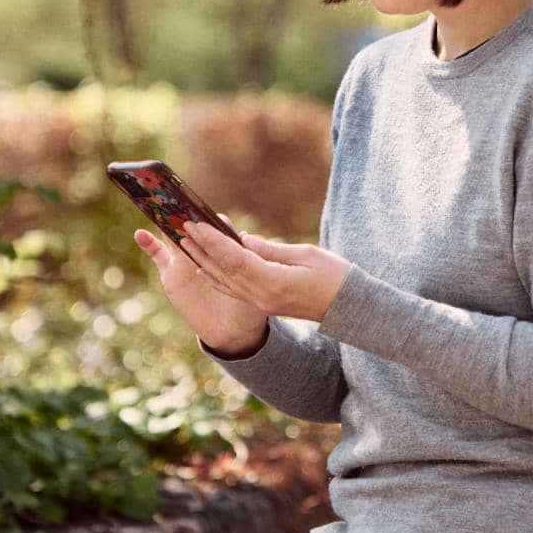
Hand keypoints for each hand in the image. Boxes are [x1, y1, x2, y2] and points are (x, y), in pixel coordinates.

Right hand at [134, 217, 268, 355]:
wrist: (231, 329)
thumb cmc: (250, 304)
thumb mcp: (256, 281)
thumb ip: (252, 261)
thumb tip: (244, 238)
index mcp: (226, 249)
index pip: (219, 228)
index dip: (214, 221)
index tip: (208, 214)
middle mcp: (205, 250)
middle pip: (194, 226)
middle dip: (185, 213)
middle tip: (174, 200)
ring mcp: (186, 259)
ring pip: (173, 235)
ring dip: (165, 221)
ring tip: (155, 207)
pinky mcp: (171, 273)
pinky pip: (158, 255)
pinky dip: (148, 243)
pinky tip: (140, 233)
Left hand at [179, 220, 353, 323]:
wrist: (349, 308)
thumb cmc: (335, 277)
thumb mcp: (306, 256)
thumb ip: (271, 250)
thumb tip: (243, 240)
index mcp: (274, 283)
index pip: (236, 258)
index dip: (215, 240)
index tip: (198, 224)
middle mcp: (263, 297)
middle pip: (225, 270)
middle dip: (203, 248)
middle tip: (183, 228)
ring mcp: (263, 303)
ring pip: (226, 281)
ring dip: (204, 261)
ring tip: (186, 244)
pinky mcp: (265, 305)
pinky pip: (234, 291)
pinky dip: (217, 278)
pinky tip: (203, 269)